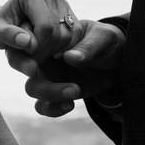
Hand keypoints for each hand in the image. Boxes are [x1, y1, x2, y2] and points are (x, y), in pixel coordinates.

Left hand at [0, 0, 82, 62]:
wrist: (7, 23)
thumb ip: (8, 37)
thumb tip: (28, 43)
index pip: (46, 26)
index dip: (39, 47)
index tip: (27, 54)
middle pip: (59, 31)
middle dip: (46, 49)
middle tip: (31, 56)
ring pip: (70, 35)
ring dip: (56, 50)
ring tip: (38, 51)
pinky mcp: (70, 9)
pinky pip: (76, 35)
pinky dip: (64, 47)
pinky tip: (48, 48)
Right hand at [8, 19, 125, 116]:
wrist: (118, 62)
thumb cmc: (108, 41)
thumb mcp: (104, 38)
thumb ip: (88, 46)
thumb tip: (69, 57)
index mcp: (49, 35)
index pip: (28, 40)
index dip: (27, 48)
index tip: (37, 56)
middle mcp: (43, 56)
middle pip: (26, 67)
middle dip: (37, 76)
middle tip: (65, 80)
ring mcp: (48, 76)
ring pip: (33, 88)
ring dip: (50, 93)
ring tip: (76, 90)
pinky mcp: (55, 93)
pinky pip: (43, 105)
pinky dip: (52, 109)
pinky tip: (69, 105)